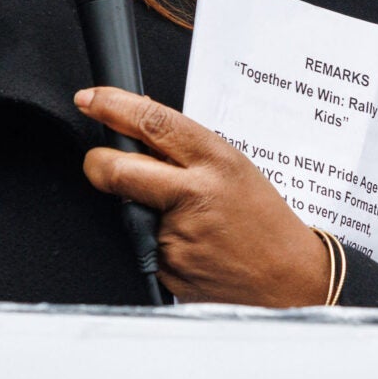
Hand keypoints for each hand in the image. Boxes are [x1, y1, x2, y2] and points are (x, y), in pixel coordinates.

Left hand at [76, 87, 331, 306]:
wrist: (287, 279)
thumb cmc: (263, 220)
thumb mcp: (235, 167)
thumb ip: (186, 150)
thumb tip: (135, 128)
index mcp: (215, 160)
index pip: (152, 123)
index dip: (111, 106)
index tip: (89, 99)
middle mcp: (193, 195)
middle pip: (116, 170)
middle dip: (97, 163)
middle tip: (100, 163)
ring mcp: (176, 236)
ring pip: (128, 212)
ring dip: (141, 212)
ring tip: (188, 222)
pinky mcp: (166, 268)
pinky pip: (143, 245)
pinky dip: (157, 243)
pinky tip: (191, 247)